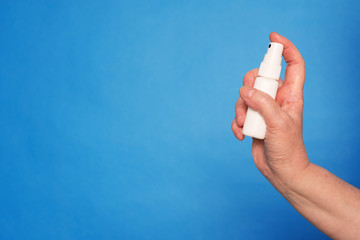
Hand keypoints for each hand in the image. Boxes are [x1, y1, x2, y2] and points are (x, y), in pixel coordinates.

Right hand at [231, 32, 308, 184]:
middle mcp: (276, 99)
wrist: (280, 171)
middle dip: (249, 87)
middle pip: (259, 77)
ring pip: (244, 96)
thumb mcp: (278, 124)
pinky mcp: (252, 120)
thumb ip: (263, 103)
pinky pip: (239, 113)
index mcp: (291, 95)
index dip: (285, 49)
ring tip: (245, 126)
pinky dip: (236, 123)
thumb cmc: (288, 148)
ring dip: (240, 110)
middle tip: (250, 100)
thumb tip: (245, 90)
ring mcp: (263, 109)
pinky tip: (241, 135)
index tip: (272, 38)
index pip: (293, 65)